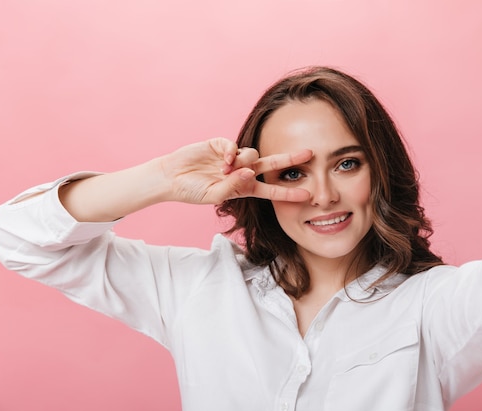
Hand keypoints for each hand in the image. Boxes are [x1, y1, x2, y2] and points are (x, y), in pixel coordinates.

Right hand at [159, 137, 312, 203]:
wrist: (171, 178)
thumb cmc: (193, 190)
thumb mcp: (214, 195)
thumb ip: (233, 186)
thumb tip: (250, 173)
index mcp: (244, 187)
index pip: (270, 190)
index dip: (288, 192)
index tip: (307, 195)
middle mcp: (242, 171)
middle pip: (271, 164)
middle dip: (290, 159)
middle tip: (310, 153)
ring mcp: (233, 157)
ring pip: (251, 154)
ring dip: (242, 162)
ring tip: (224, 170)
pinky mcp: (221, 144)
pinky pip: (234, 145)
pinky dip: (231, 152)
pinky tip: (223, 160)